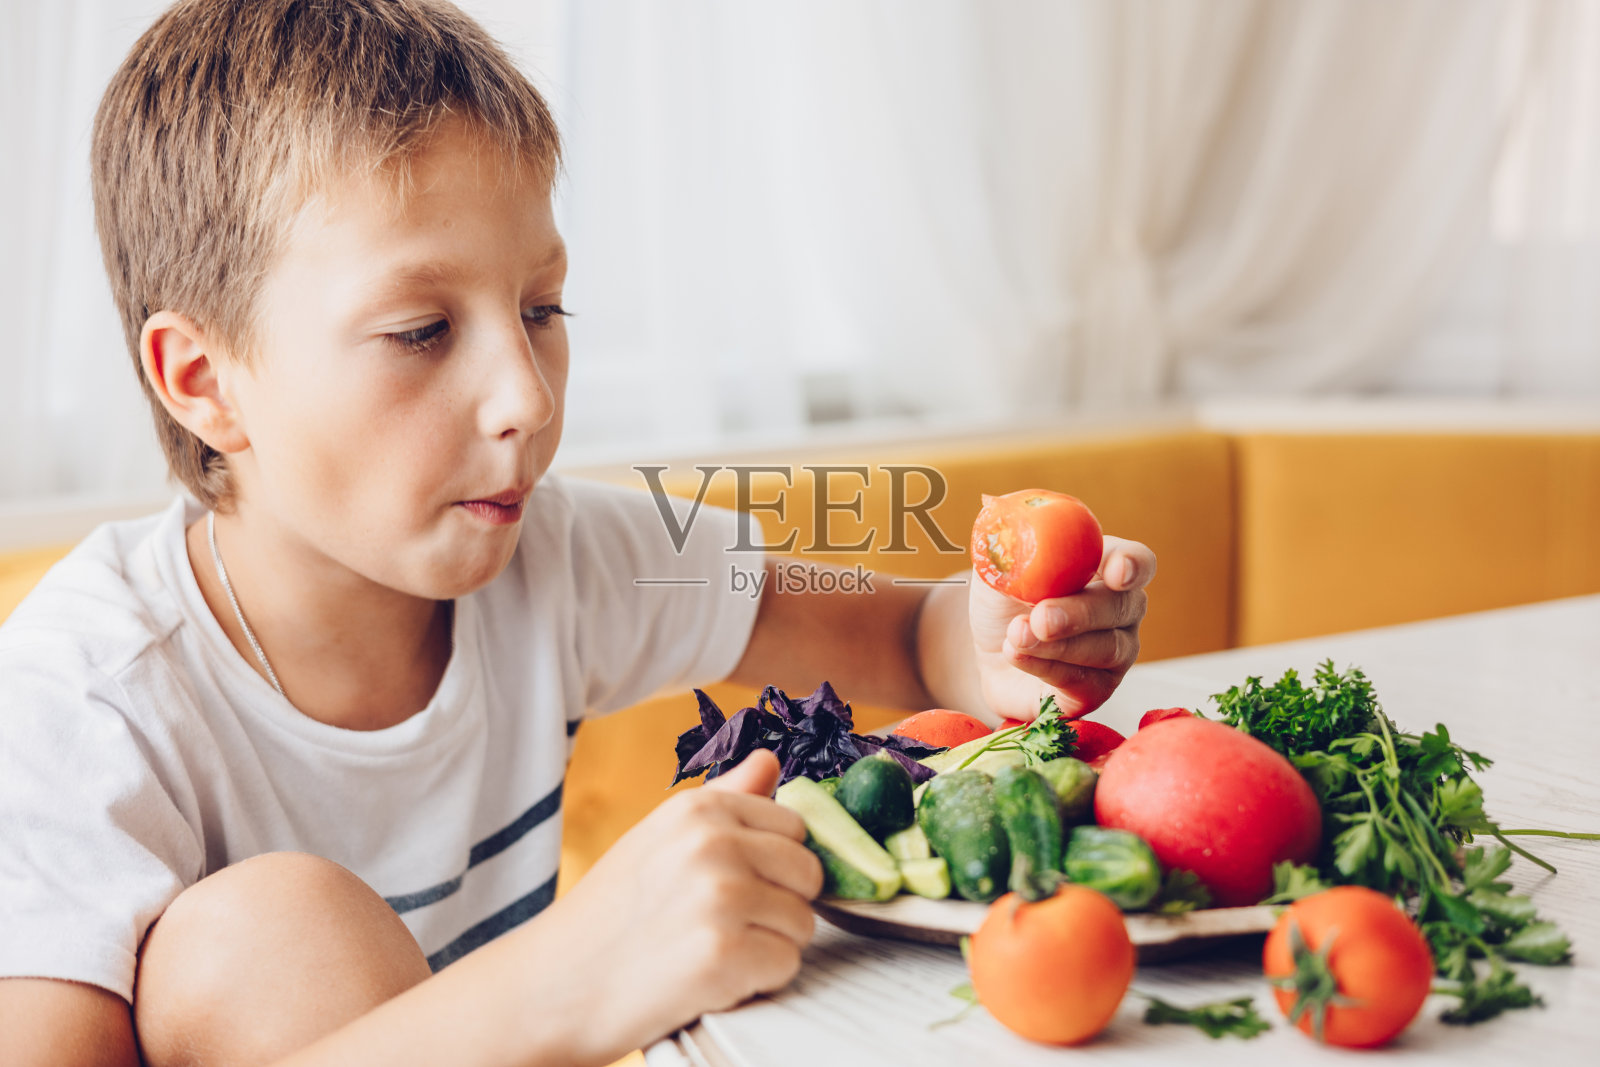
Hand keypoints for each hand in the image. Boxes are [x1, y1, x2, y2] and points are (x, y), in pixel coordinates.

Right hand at [542, 749, 821, 1062]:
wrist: (552, 988)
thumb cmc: (609, 916)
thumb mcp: (660, 838)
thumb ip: (724, 798)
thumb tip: (770, 759)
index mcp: (700, 808)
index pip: (794, 828)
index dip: (772, 866)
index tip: (733, 886)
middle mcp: (713, 843)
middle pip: (808, 874)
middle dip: (779, 906)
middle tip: (723, 925)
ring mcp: (720, 897)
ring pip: (803, 924)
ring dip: (768, 947)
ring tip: (710, 951)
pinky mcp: (723, 954)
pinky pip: (786, 966)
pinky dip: (756, 983)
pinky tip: (710, 980)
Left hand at [968, 534, 1155, 719]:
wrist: (988, 652)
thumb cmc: (1003, 600)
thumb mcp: (998, 566)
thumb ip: (1007, 544)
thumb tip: (1001, 516)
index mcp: (1106, 567)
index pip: (1137, 560)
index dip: (1132, 564)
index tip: (1115, 571)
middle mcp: (1121, 610)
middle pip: (1122, 606)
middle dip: (1081, 612)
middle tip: (1042, 617)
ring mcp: (1115, 652)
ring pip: (1104, 648)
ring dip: (1055, 644)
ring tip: (1015, 636)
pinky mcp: (1096, 690)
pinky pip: (1083, 681)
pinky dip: (1046, 667)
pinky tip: (1015, 654)